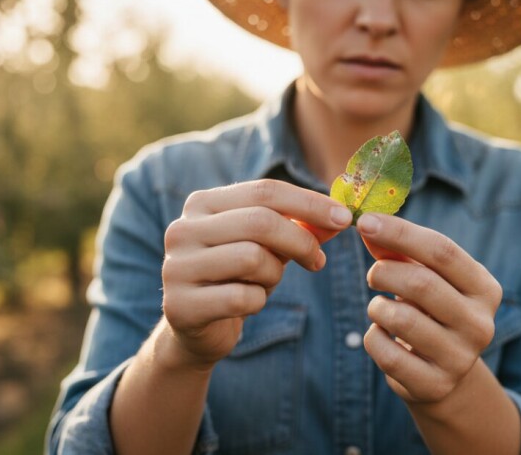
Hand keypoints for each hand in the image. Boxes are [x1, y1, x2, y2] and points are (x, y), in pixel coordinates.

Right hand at [160, 179, 352, 369]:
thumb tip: (341, 217)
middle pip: (260, 221)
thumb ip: (301, 228)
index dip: (309, 203)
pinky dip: (258, 301)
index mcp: (202, 204)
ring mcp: (176, 267)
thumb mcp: (269, 246)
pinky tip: (248, 304)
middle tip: (318, 260)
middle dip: (301, 241)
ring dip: (274, 275)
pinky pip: (242, 297)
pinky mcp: (180, 306)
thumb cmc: (237, 277)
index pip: (265, 191)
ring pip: (252, 258)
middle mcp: (182, 229)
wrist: (196, 328)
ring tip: (267, 283)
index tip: (344, 218)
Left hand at [356, 213, 501, 404]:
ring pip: (401, 319)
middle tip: (373, 275)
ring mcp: (461, 358)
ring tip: (380, 309)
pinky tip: (382, 336)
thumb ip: (398, 252)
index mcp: (485, 288)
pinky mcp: (435, 385)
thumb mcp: (426, 278)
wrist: (444, 377)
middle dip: (384, 272)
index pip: (443, 251)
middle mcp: (480, 324)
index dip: (401, 233)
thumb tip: (367, 225)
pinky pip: (387, 353)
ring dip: (377, 308)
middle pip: (421, 283)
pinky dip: (373, 338)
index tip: (365, 222)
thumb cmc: (431, 313)